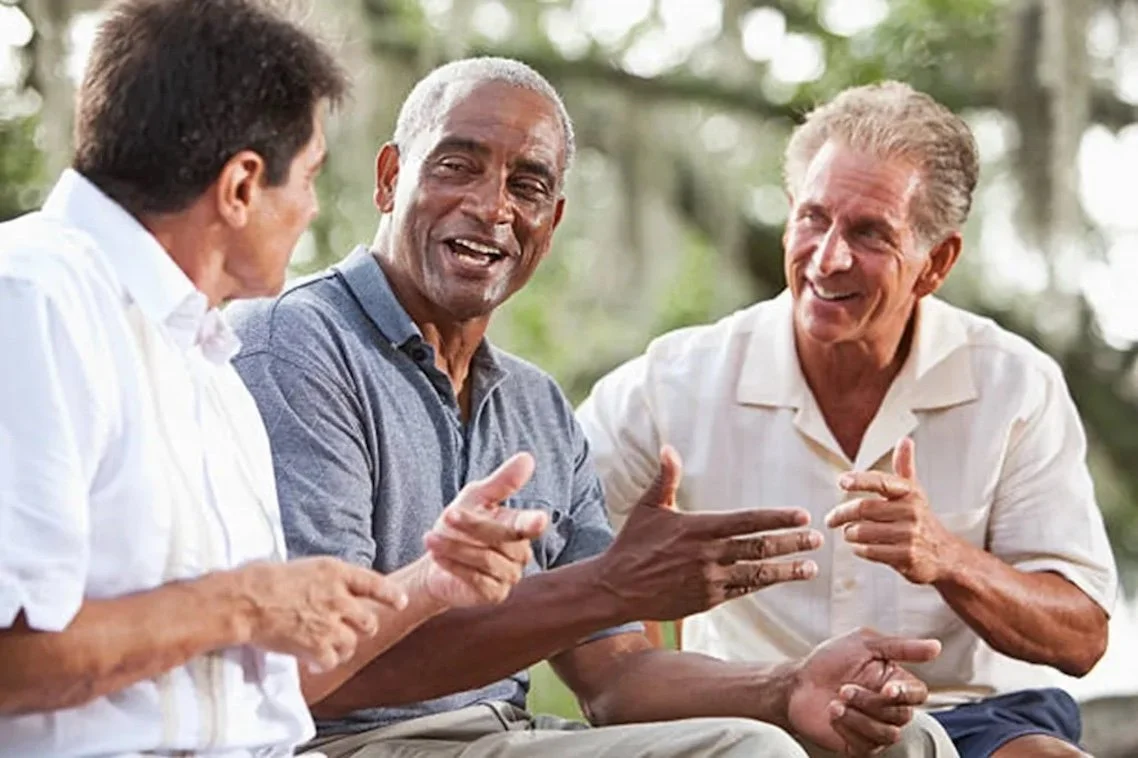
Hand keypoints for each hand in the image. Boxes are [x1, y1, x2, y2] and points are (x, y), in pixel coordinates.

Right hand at [236, 556, 408, 672]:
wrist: (245, 600)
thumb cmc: (264, 580)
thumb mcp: (304, 568)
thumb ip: (326, 581)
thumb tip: (334, 591)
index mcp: (335, 572)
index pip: (374, 584)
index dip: (390, 596)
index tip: (400, 603)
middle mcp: (338, 596)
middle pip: (368, 620)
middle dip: (363, 628)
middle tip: (351, 633)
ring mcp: (329, 622)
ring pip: (352, 643)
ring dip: (342, 648)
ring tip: (328, 649)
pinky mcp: (316, 645)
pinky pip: (332, 660)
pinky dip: (325, 664)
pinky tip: (314, 663)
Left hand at [421, 452, 548, 607]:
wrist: (434, 562)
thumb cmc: (459, 525)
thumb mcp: (476, 498)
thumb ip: (501, 482)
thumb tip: (527, 459)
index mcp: (521, 526)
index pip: (530, 524)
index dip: (534, 523)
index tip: (539, 520)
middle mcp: (521, 552)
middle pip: (501, 538)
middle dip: (472, 526)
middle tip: (447, 515)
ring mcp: (510, 576)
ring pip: (486, 559)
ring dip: (455, 547)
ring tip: (430, 538)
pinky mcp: (494, 594)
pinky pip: (477, 579)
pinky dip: (454, 565)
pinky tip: (437, 557)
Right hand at [599, 445, 821, 620]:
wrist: (616, 587)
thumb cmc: (632, 543)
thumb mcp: (648, 507)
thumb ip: (665, 478)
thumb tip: (668, 448)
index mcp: (697, 528)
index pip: (746, 521)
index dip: (776, 519)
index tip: (801, 516)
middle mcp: (707, 555)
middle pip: (758, 548)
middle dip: (791, 543)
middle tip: (816, 540)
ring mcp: (709, 580)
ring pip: (757, 574)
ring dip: (786, 570)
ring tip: (810, 567)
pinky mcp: (707, 600)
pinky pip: (742, 591)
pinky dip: (763, 584)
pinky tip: (780, 579)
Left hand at [787, 628, 939, 755]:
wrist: (797, 684)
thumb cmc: (829, 660)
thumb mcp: (863, 643)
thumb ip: (900, 647)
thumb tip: (936, 646)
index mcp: (895, 682)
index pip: (918, 694)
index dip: (905, 694)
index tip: (887, 689)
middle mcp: (889, 707)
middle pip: (901, 715)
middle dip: (871, 702)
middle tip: (844, 689)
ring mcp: (875, 727)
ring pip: (888, 734)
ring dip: (859, 717)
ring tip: (835, 703)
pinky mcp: (860, 745)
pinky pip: (868, 746)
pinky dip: (849, 729)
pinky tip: (833, 716)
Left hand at [826, 437, 960, 584]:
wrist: (945, 555)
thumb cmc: (922, 519)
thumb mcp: (914, 492)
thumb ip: (904, 467)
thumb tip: (905, 440)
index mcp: (909, 492)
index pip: (881, 481)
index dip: (860, 480)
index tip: (842, 481)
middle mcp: (911, 512)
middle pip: (864, 509)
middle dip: (841, 514)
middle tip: (831, 519)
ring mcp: (910, 535)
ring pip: (864, 531)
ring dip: (849, 533)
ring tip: (848, 532)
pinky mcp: (907, 557)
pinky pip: (871, 551)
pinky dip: (859, 549)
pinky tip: (858, 547)